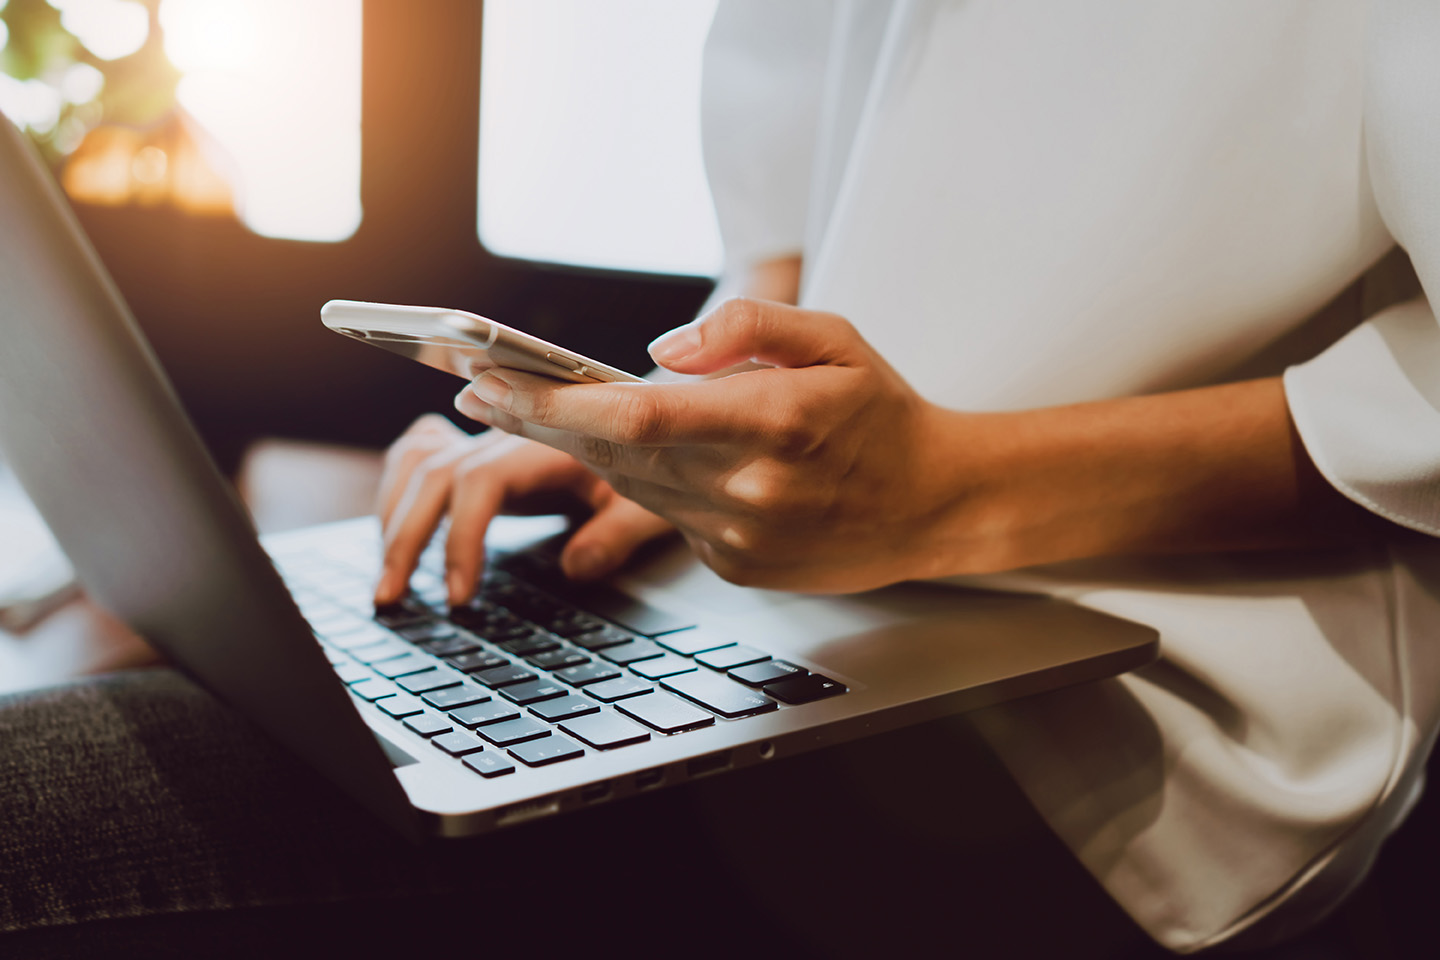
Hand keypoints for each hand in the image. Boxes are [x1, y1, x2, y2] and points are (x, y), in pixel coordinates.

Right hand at [374, 414, 673, 605]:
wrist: (651, 426)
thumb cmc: (653, 465)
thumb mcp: (648, 503)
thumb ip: (616, 534)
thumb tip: (576, 568)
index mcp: (545, 446)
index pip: (481, 480)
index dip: (461, 535)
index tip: (457, 593)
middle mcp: (507, 436)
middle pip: (436, 476)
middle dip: (405, 538)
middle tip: (392, 598)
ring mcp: (488, 439)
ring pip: (419, 465)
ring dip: (392, 519)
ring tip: (386, 580)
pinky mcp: (479, 447)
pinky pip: (422, 452)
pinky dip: (399, 486)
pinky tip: (391, 524)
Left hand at [454, 299, 969, 591]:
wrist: (933, 504)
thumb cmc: (883, 415)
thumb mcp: (833, 338)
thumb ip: (746, 326)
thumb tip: (657, 354)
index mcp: (774, 421)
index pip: (635, 417)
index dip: (552, 404)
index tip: (494, 383)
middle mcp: (751, 489)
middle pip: (613, 456)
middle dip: (538, 421)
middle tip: (481, 391)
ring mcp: (740, 538)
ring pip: (630, 488)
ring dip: (578, 451)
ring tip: (530, 411)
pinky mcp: (735, 567)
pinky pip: (666, 517)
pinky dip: (642, 483)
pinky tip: (632, 455)